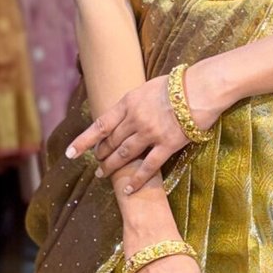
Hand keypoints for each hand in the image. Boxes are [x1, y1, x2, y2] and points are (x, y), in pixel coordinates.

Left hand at [68, 73, 188, 195]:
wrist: (201, 88)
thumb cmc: (179, 84)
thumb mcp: (148, 87)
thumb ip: (135, 102)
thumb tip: (127, 111)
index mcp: (129, 103)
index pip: (100, 125)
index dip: (84, 141)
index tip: (71, 153)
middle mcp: (135, 119)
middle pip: (111, 142)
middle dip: (101, 154)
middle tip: (96, 163)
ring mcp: (150, 133)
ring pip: (124, 155)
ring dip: (112, 167)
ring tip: (103, 175)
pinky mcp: (167, 145)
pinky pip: (148, 167)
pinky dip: (136, 180)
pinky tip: (128, 189)